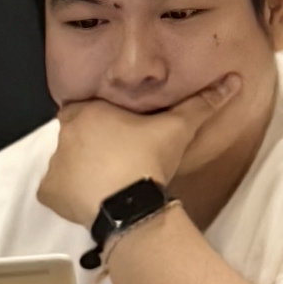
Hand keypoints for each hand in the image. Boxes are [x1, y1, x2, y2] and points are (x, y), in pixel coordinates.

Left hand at [33, 75, 239, 228]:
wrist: (129, 203)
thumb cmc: (148, 157)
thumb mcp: (178, 127)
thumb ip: (202, 102)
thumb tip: (234, 79)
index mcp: (87, 114)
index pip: (85, 109)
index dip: (100, 119)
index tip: (118, 130)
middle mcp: (63, 136)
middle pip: (73, 136)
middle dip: (90, 144)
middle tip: (118, 157)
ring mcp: (53, 167)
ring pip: (65, 163)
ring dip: (80, 169)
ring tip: (108, 182)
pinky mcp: (49, 194)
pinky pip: (56, 191)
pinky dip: (69, 194)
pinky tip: (92, 199)